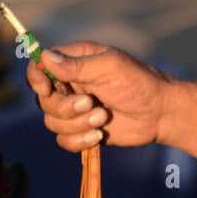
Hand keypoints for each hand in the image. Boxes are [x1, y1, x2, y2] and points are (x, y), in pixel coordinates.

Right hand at [26, 41, 170, 152]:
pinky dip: (79, 140)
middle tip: (91, 104)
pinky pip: (63, 140)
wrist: (160, 114)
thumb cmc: (139, 83)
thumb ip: (77, 65)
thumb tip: (45, 57)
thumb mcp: (110, 67)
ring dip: (77, 124)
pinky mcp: (82, 130)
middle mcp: (71, 84)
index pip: (39, 66)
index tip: (47, 89)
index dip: (36, 78)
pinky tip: (99, 136)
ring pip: (52, 122)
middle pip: (43, 99)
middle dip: (66, 107)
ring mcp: (75, 109)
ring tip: (103, 118)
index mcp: (75, 62)